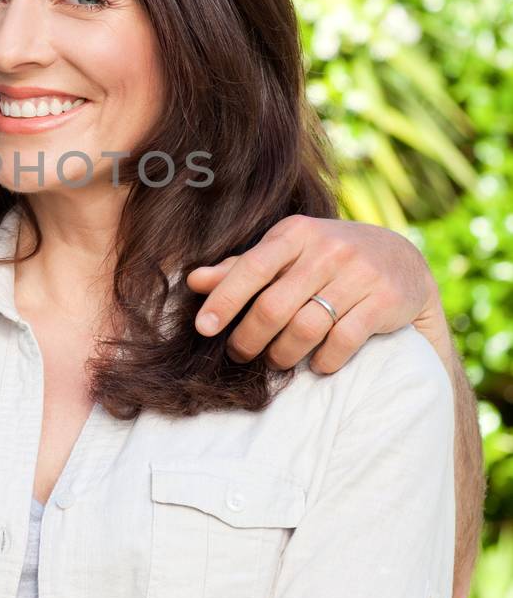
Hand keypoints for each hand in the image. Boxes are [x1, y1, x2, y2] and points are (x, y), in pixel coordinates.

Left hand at [187, 214, 451, 373]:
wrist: (402, 260)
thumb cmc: (328, 258)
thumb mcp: (288, 253)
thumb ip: (243, 268)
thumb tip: (195, 281)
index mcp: (296, 232)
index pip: (251, 268)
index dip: (224, 301)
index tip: (203, 329)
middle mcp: (327, 249)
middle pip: (274, 306)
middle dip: (250, 338)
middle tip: (241, 354)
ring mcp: (358, 274)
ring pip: (306, 328)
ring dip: (284, 354)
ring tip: (277, 360)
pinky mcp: (384, 300)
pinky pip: (343, 341)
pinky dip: (324, 361)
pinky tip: (318, 364)